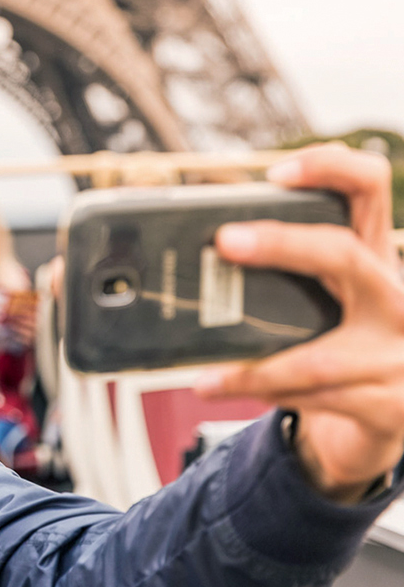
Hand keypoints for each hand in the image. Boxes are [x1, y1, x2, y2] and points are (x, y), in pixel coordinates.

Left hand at [196, 143, 403, 501]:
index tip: (277, 171)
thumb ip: (287, 275)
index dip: (330, 168)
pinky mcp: (389, 405)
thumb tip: (202, 255)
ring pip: (317, 356)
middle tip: (225, 241)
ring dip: (253, 366)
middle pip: (345, 254)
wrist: (386, 418)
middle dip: (282, 244)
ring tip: (202, 370)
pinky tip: (220, 387)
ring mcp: (398, 355)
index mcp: (376, 260)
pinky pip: (315, 400)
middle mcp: (397, 299)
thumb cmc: (344, 347)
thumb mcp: (329, 302)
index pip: (369, 189)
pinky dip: (263, 394)